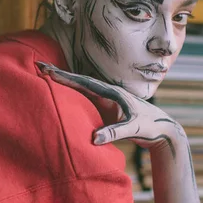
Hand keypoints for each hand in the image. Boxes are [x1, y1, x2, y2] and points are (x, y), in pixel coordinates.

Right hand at [36, 61, 184, 154]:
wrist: (163, 129)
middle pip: (79, 80)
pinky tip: (63, 92)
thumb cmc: (150, 127)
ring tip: (46, 74)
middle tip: (39, 64)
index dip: (65, 76)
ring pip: (82, 87)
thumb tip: (93, 139)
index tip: (48, 70)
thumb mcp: (134, 129)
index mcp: (112, 93)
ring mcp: (107, 99)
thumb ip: (115, 132)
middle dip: (60, 72)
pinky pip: (86, 98)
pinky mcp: (107, 108)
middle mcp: (108, 92)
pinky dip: (72, 92)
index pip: (84, 82)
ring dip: (64, 81)